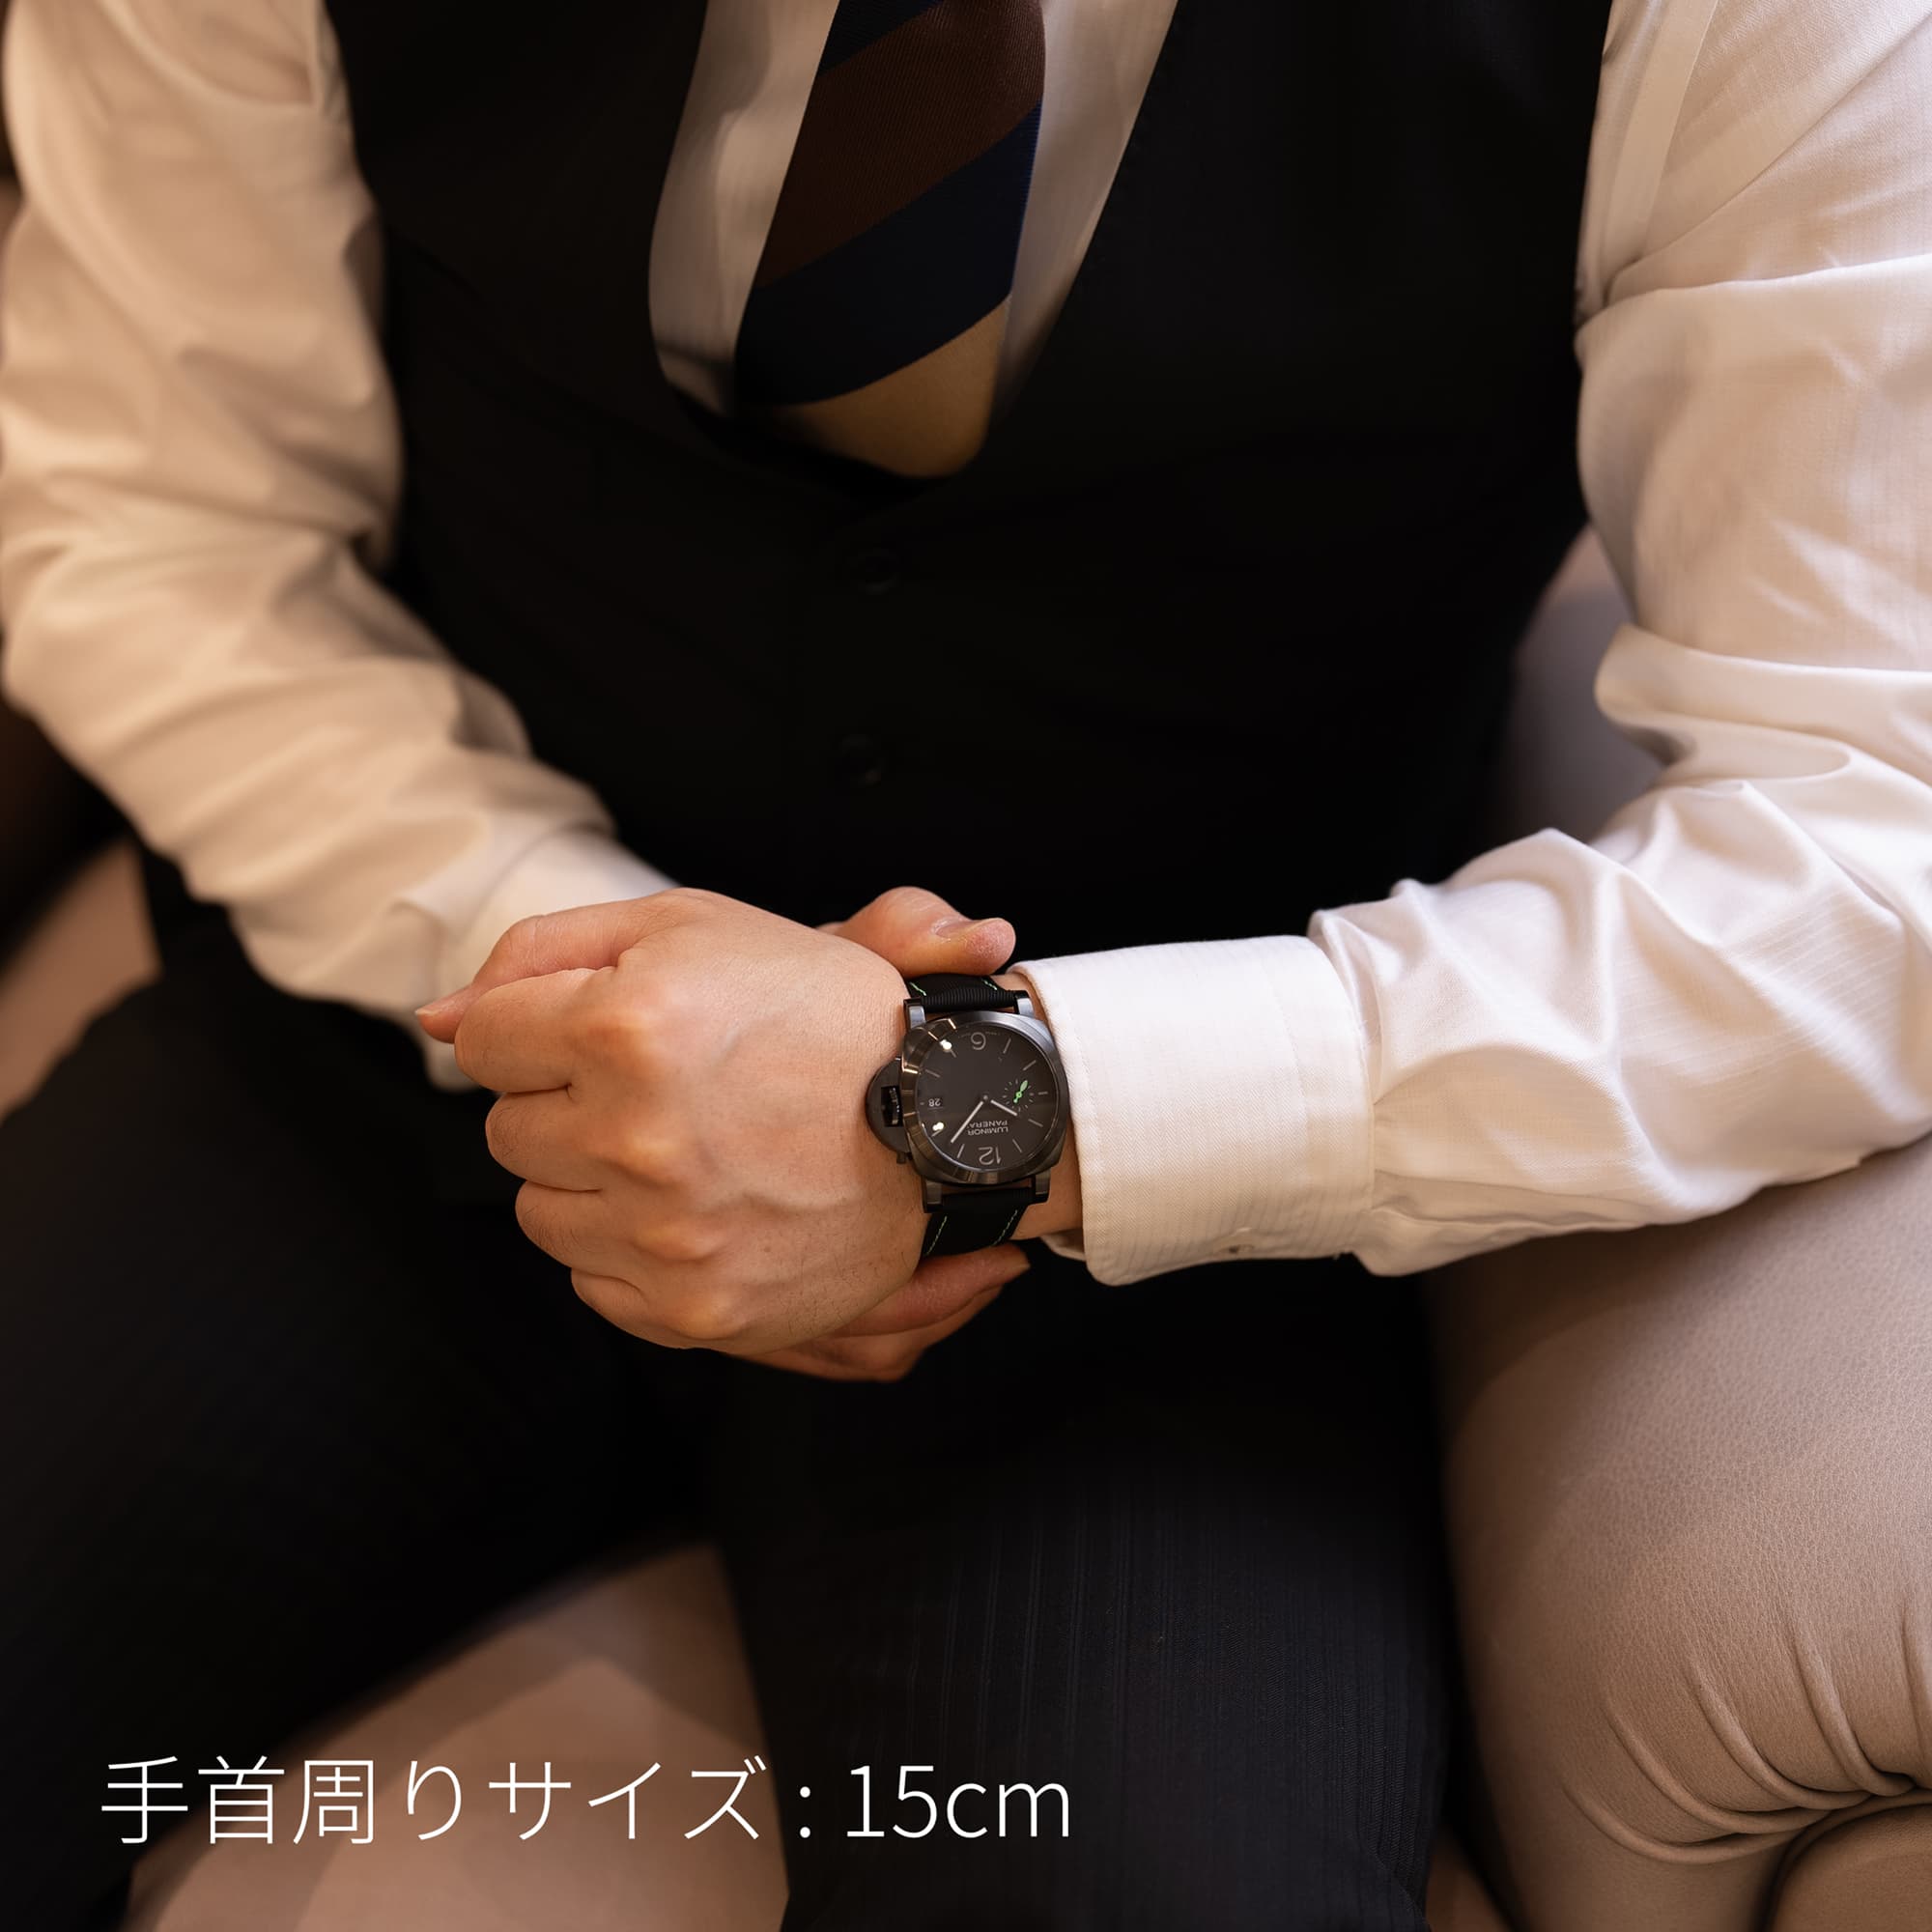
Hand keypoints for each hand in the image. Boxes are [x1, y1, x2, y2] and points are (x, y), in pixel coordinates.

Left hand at [417, 886, 1074, 1376]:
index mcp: (626, 1026)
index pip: (483, 1041)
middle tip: (661, 1086)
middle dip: (567, 1102)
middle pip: (506, 1131)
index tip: (602, 1034)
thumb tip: (435, 1019)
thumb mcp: (689, 928)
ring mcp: (664, 1233)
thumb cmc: (819, 1008)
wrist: (951, 1113)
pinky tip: (704, 1203)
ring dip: (594, 1178)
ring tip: (688, 1145)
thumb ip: (542, 955)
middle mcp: (636, 1136)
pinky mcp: (693, 1308)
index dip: (542, 1028)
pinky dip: (631, 1245)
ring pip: (542, 1211)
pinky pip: (593, 1280)